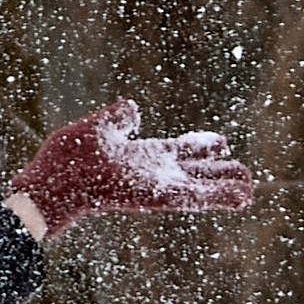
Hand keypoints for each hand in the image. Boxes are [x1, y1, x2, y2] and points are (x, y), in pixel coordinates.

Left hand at [9, 99, 254, 237]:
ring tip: (252, 190)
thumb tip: (132, 106)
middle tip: (246, 173)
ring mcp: (159, 185)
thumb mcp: (95, 127)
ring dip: (227, 188)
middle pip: (197, 170)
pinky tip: (244, 197)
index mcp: (143, 154)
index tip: (222, 142)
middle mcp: (155, 171)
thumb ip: (117, 117)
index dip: (201, 145)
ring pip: (202, 187)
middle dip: (221, 172)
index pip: (181, 149)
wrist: (52, 182)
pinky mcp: (159, 197)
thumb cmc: (65, 159)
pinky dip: (220, 197)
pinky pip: (196, 198)